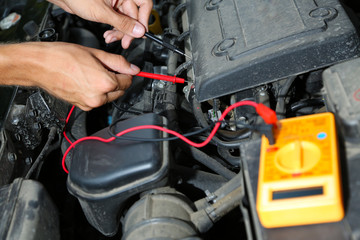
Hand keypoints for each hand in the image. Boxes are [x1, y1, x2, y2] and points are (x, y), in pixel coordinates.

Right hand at [0, 42, 139, 110]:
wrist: (39, 65)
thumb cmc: (61, 57)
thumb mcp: (95, 53)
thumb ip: (117, 62)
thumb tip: (132, 68)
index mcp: (105, 83)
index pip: (128, 81)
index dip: (127, 72)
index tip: (124, 68)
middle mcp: (98, 97)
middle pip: (120, 91)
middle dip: (118, 80)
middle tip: (106, 68)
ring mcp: (89, 104)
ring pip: (109, 97)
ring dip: (108, 87)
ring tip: (93, 73)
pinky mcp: (81, 106)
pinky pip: (97, 100)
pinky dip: (97, 92)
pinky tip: (87, 80)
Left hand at [48, 0, 152, 48]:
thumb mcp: (102, 13)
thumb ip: (122, 23)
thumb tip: (139, 31)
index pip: (144, 5)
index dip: (143, 20)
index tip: (139, 33)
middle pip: (134, 16)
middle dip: (128, 31)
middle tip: (124, 42)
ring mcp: (115, 3)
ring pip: (125, 20)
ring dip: (120, 32)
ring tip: (110, 39)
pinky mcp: (108, 9)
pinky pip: (117, 21)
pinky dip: (114, 30)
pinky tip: (108, 35)